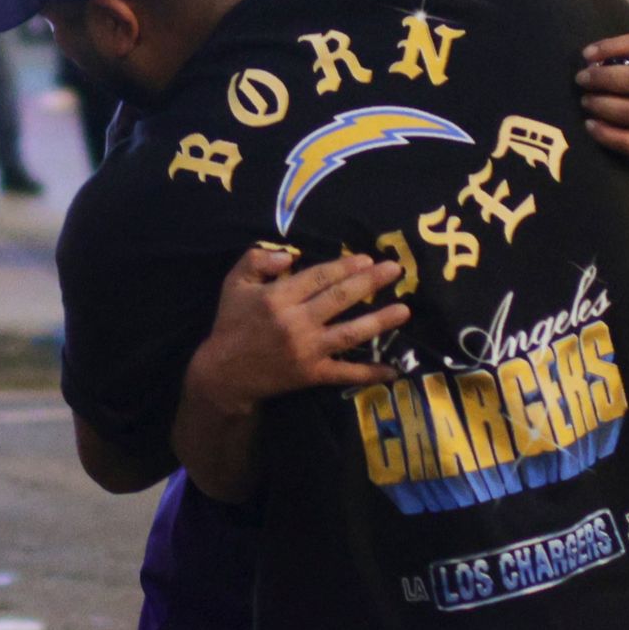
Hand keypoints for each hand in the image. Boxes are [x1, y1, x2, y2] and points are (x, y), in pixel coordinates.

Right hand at [189, 245, 407, 410]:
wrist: (224, 374)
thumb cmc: (231, 324)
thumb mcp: (234, 284)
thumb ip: (256, 260)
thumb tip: (289, 255)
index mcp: (279, 297)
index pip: (320, 277)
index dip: (345, 266)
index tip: (367, 259)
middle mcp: (296, 322)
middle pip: (340, 299)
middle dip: (370, 283)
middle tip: (395, 270)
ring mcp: (307, 350)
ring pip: (350, 333)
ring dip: (379, 321)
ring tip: (404, 310)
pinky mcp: (312, 374)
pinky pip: (345, 373)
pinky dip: (370, 372)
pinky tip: (393, 369)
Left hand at [576, 34, 628, 163]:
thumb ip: (623, 66)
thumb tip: (589, 61)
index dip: (611, 45)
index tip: (585, 55)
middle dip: (603, 77)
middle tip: (580, 79)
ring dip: (601, 104)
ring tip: (584, 101)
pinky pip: (626, 140)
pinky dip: (604, 132)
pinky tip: (589, 125)